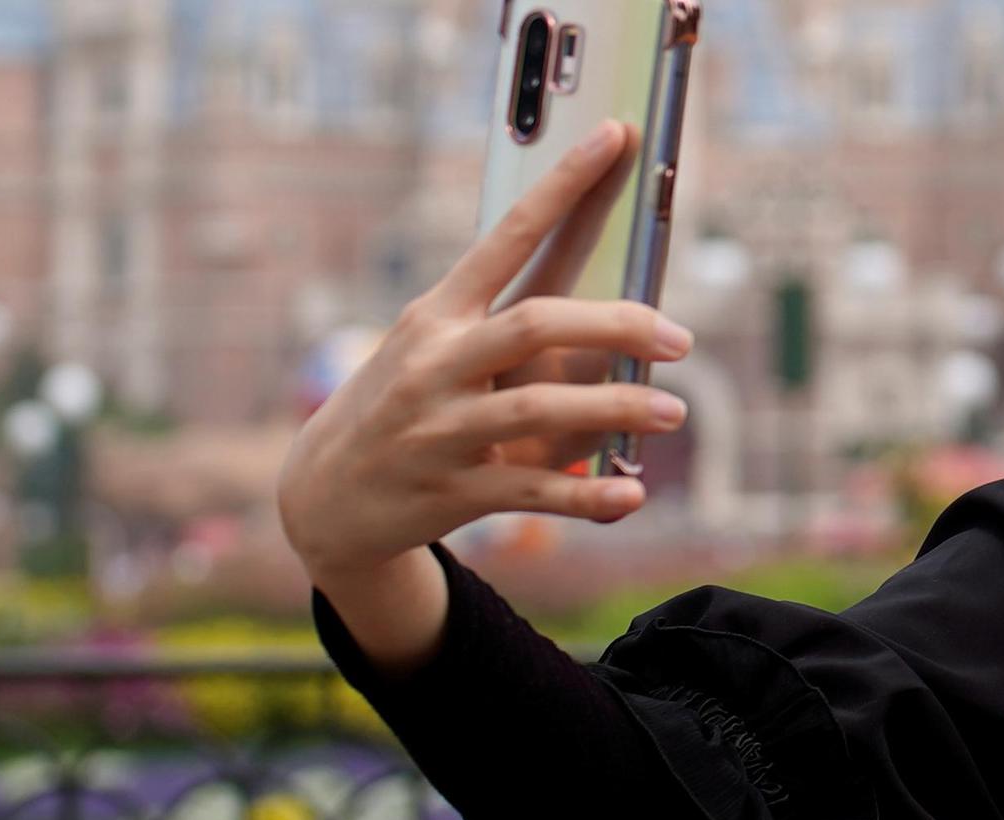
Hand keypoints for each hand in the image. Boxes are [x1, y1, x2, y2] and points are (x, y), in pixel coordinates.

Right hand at [277, 119, 693, 584]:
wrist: (323, 494)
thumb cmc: (398, 404)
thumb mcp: (428, 350)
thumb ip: (498, 327)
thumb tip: (606, 316)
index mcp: (436, 314)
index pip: (508, 237)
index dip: (564, 185)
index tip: (615, 137)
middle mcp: (435, 363)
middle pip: (535, 324)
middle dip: (615, 323)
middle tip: (680, 337)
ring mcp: (441, 429)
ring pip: (538, 409)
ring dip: (616, 408)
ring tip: (674, 409)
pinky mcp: (453, 491)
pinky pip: (531, 490)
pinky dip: (586, 496)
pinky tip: (632, 496)